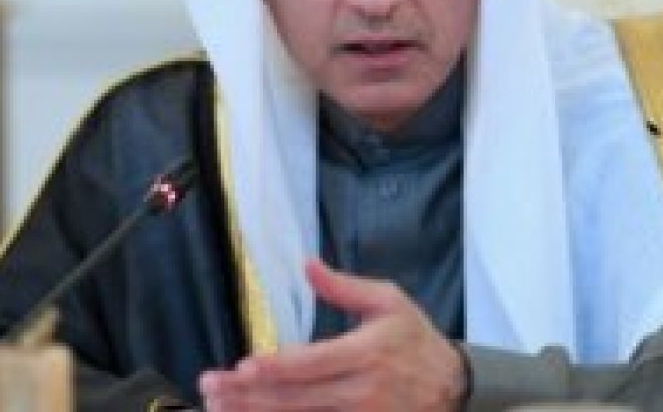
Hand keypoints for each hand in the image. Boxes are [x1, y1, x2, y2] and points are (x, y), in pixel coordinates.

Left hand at [200, 259, 466, 410]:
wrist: (451, 385)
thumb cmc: (414, 339)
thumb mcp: (388, 302)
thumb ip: (344, 287)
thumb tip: (308, 264)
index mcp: (366, 353)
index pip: (312, 363)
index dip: (275, 368)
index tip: (241, 367)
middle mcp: (361, 391)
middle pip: (296, 398)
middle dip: (248, 394)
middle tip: (211, 387)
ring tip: (219, 406)